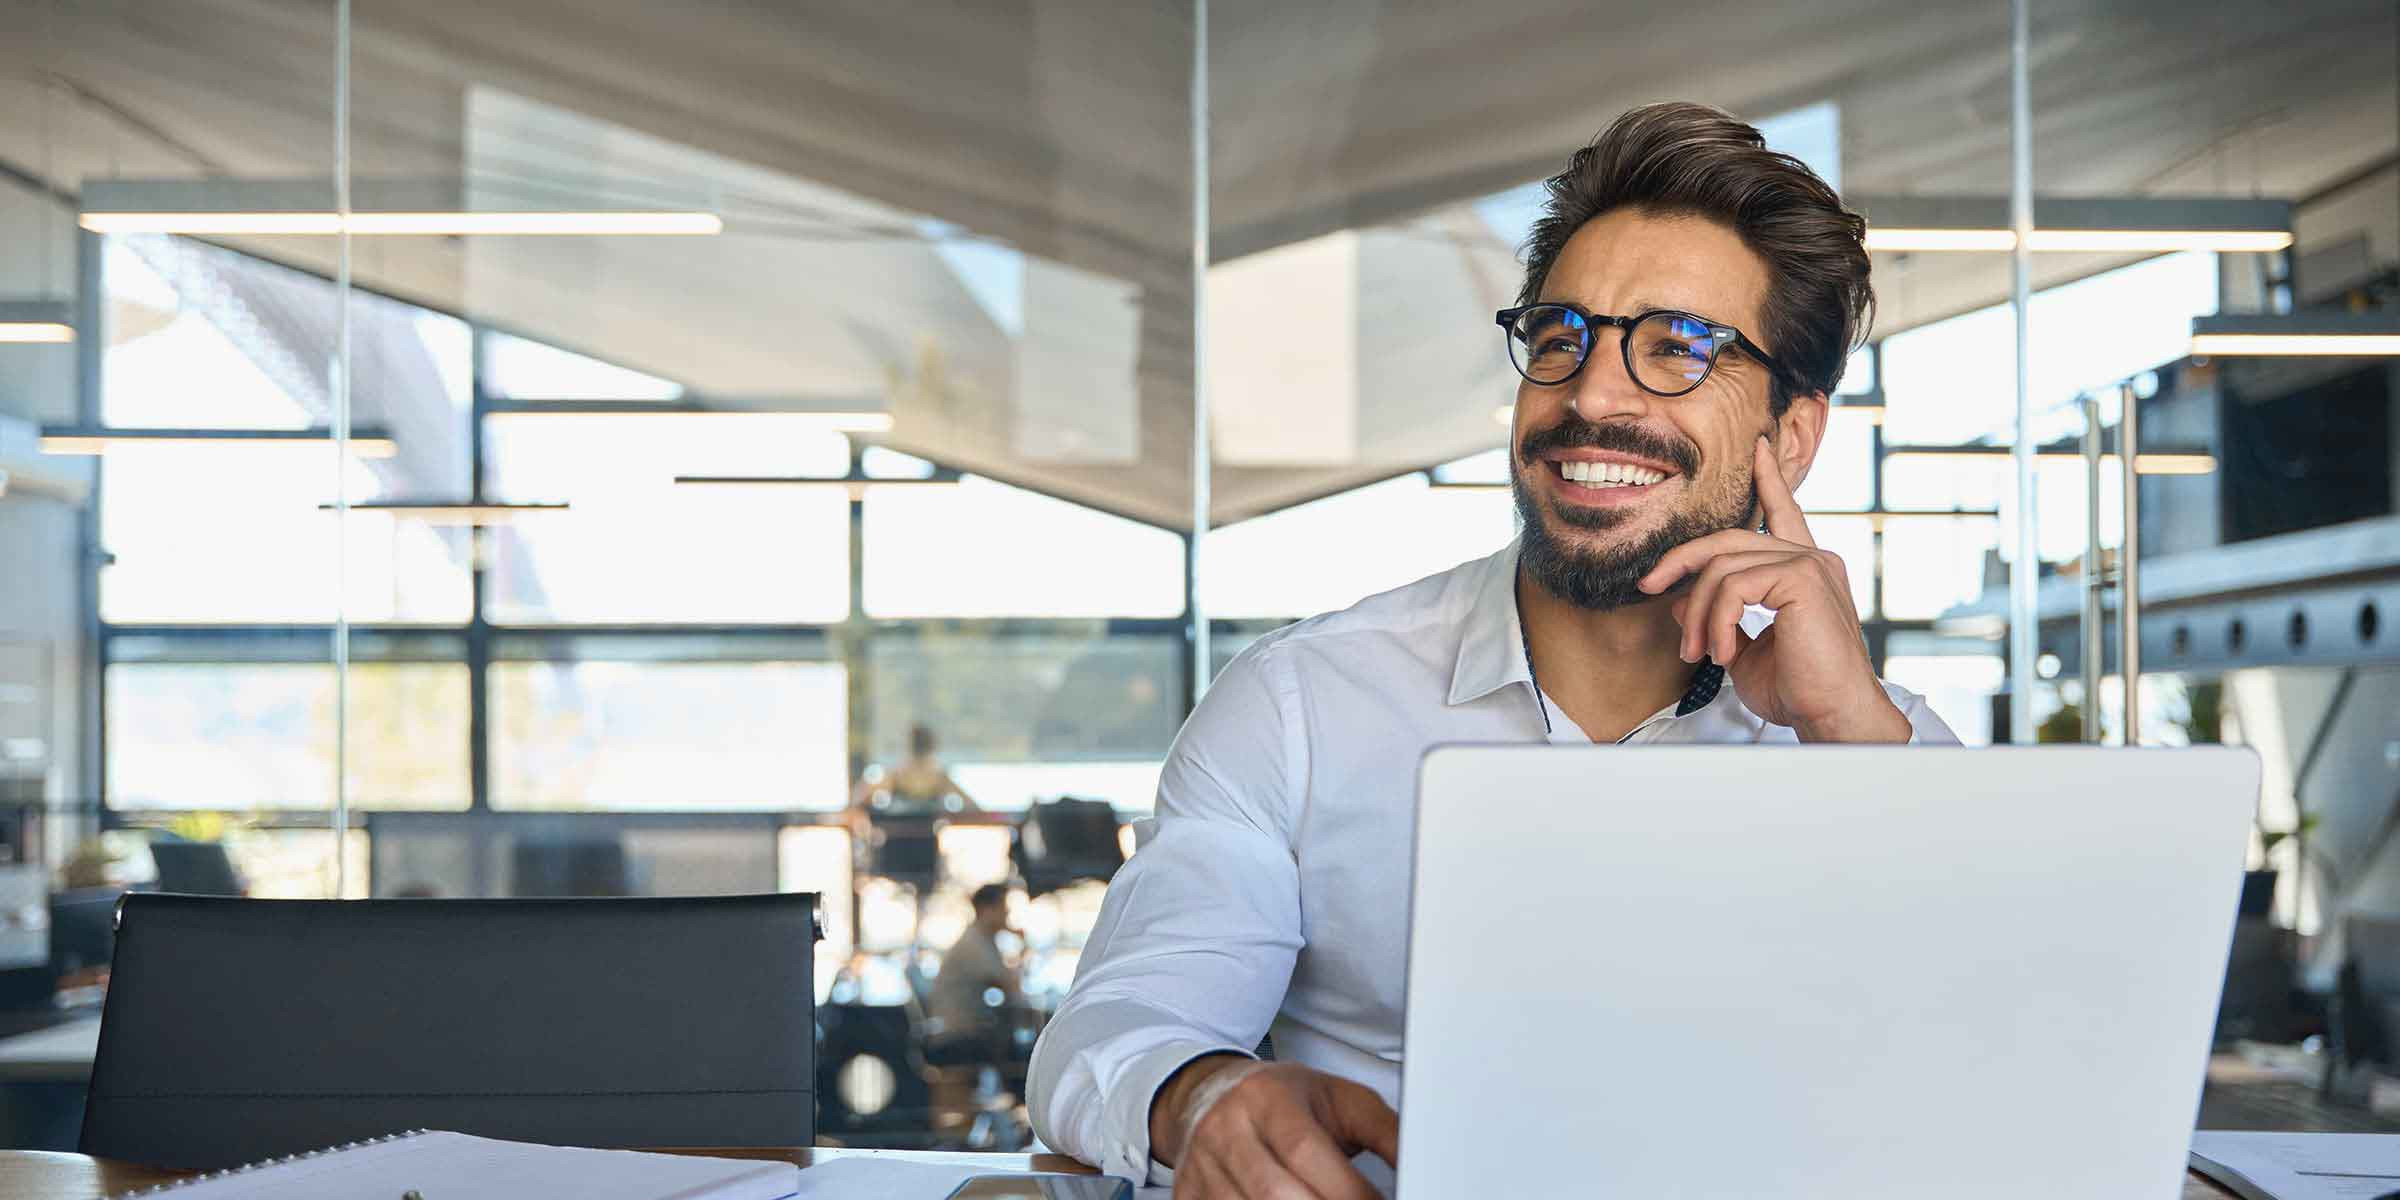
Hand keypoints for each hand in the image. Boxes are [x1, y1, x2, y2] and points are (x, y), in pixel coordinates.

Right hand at [1151, 1056, 1397, 1198]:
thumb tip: (1422, 1162)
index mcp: (1266, 1099)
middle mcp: (1226, 1131)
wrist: (1210, 1095)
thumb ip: (1385, 1130)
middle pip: (1275, 1195)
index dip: (1347, 1190)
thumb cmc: (1283, 1099)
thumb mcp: (1339, 1099)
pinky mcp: (1188, 1197)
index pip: (1306, 1152)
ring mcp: (1201, 1168)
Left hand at [1635, 436, 1909, 742]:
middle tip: (1647, 588)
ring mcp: (1811, 565)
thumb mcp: (1742, 650)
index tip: (1758, 450)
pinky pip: (1734, 587)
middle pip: (1729, 539)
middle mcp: (1812, 559)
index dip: (1769, 481)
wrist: (1832, 716)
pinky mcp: (1804, 579)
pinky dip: (1714, 621)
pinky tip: (1720, 653)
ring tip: (1696, 652)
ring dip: (1696, 613)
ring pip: (1723, 568)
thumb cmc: (1797, 690)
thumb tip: (1675, 600)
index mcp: (1805, 570)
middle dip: (1682, 560)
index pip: (1784, 514)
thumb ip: (1718, 619)